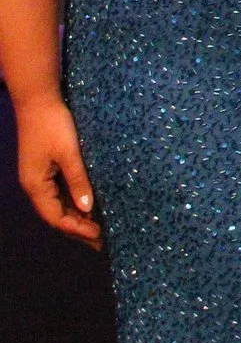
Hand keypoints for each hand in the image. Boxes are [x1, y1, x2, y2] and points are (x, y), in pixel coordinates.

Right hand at [14, 96, 98, 247]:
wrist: (38, 100)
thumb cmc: (53, 124)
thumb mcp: (69, 152)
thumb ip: (78, 180)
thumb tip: (87, 208)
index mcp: (36, 185)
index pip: (55, 217)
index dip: (77, 229)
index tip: (100, 237)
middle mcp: (35, 185)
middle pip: (56, 215)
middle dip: (78, 230)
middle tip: (103, 242)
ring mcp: (40, 177)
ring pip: (59, 206)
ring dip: (78, 218)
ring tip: (100, 230)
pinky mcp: (47, 168)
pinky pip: (61, 193)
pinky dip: (75, 203)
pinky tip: (91, 207)